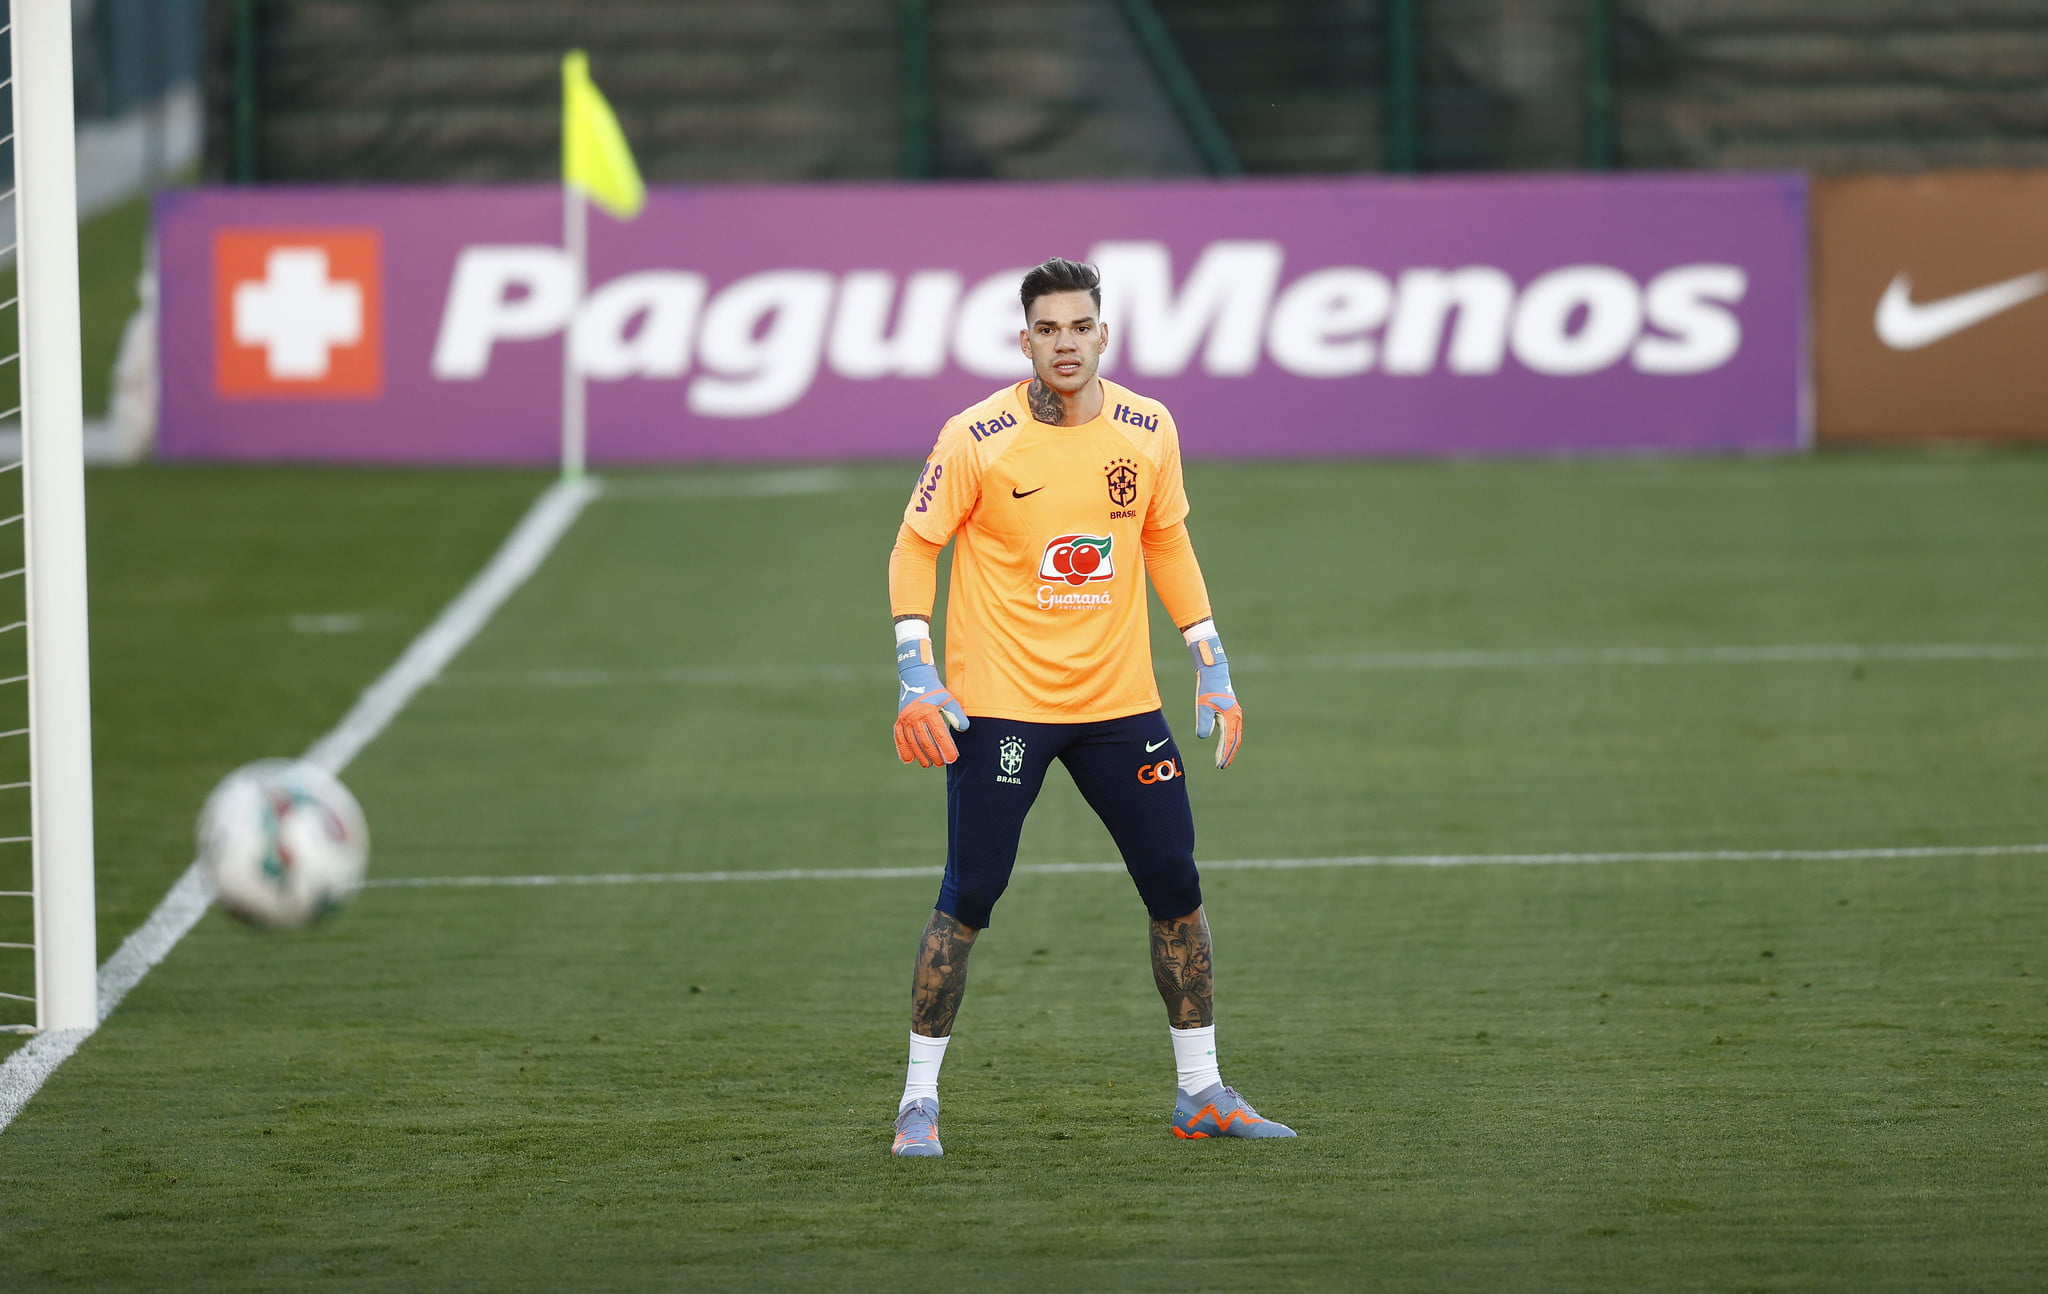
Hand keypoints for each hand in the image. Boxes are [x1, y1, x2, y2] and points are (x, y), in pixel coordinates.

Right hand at [895, 634, 967, 766]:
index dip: (946, 748)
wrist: (915, 678)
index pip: (939, 735)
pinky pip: (899, 738)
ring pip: (912, 742)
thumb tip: (963, 729)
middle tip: (941, 764)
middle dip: (933, 755)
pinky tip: (908, 760)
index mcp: (929, 711)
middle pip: (925, 741)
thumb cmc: (935, 691)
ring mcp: (905, 719)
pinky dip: (902, 749)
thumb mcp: (949, 699)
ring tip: (927, 764)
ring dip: (919, 755)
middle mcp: (915, 716)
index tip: (952, 758)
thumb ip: (957, 714)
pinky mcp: (899, 721)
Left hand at [1190, 634, 1242, 768]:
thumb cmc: (1208, 688)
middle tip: (1221, 767)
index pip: (1229, 741)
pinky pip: (1231, 730)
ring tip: (1222, 759)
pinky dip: (1228, 739)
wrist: (1214, 672)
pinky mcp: (1230, 711)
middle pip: (1234, 741)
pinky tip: (1221, 744)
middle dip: (1228, 755)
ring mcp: (1235, 714)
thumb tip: (1203, 737)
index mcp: (1231, 717)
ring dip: (1228, 748)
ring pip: (1234, 736)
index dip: (1225, 755)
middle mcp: (1236, 717)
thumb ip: (1204, 722)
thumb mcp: (1203, 706)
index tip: (1220, 765)